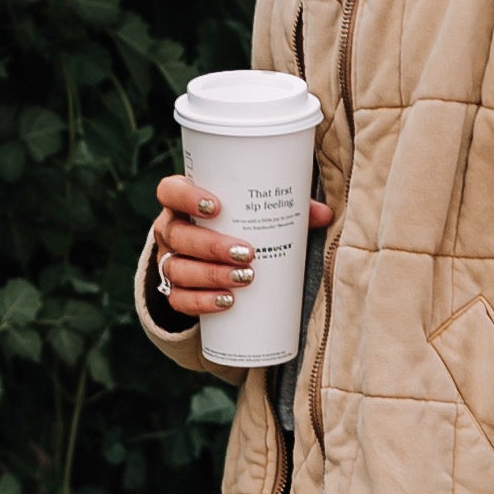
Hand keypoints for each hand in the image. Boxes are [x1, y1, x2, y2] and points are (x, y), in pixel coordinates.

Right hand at [152, 172, 330, 322]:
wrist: (211, 256)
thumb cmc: (237, 223)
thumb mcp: (255, 212)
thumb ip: (287, 208)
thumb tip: (324, 214)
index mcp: (182, 201)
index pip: (170, 191)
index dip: (187, 197)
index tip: (216, 207)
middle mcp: (171, 229)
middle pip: (179, 235)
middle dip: (211, 246)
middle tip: (247, 253)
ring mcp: (169, 260)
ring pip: (178, 268)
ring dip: (211, 275)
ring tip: (245, 279)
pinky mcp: (175, 290)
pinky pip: (179, 299)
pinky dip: (202, 302)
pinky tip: (227, 302)